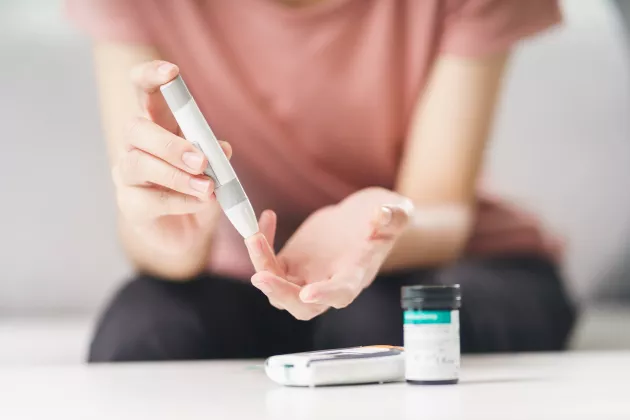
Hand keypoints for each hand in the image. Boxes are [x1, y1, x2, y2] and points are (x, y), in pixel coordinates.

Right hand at [112, 60, 231, 252]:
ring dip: (176, 176)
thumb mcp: (215, 169)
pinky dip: (180, 201)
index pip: (143, 90)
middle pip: (135, 128)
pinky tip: (200, 204)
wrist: (189, 232)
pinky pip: (149, 200)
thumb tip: (222, 148)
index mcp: (159, 125)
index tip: (172, 72)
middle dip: (169, 143)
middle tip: (201, 161)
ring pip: (139, 164)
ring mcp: (128, 175)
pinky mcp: (130, 205)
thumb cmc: (200, 190)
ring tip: (207, 187)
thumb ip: (216, 155)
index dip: (151, 75)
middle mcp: (136, 146)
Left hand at [246, 188, 411, 319]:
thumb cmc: (383, 220)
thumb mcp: (397, 213)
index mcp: (356, 275)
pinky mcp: (291, 263)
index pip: (342, 294)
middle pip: (301, 306)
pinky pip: (269, 264)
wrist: (364, 219)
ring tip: (254, 237)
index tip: (309, 293)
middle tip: (261, 276)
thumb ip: (394, 216)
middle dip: (280, 294)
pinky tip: (267, 218)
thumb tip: (382, 215)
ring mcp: (307, 276)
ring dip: (262, 267)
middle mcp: (329, 283)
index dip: (326, 295)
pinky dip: (262, 246)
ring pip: (278, 289)